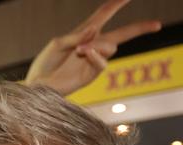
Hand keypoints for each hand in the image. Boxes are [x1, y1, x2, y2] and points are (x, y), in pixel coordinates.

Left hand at [24, 0, 160, 95]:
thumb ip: (77, 37)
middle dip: (140, 28)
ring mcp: (94, 61)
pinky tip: (85, 53)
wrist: (37, 86)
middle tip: (157, 24)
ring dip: (97, 45)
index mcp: (85, 33)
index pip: (105, 14)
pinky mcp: (91, 75)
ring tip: (79, 51)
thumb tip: (94, 28)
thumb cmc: (44, 65)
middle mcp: (93, 46)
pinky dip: (95, 54)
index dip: (117, 3)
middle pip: (122, 34)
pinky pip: (103, 62)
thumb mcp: (58, 44)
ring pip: (111, 46)